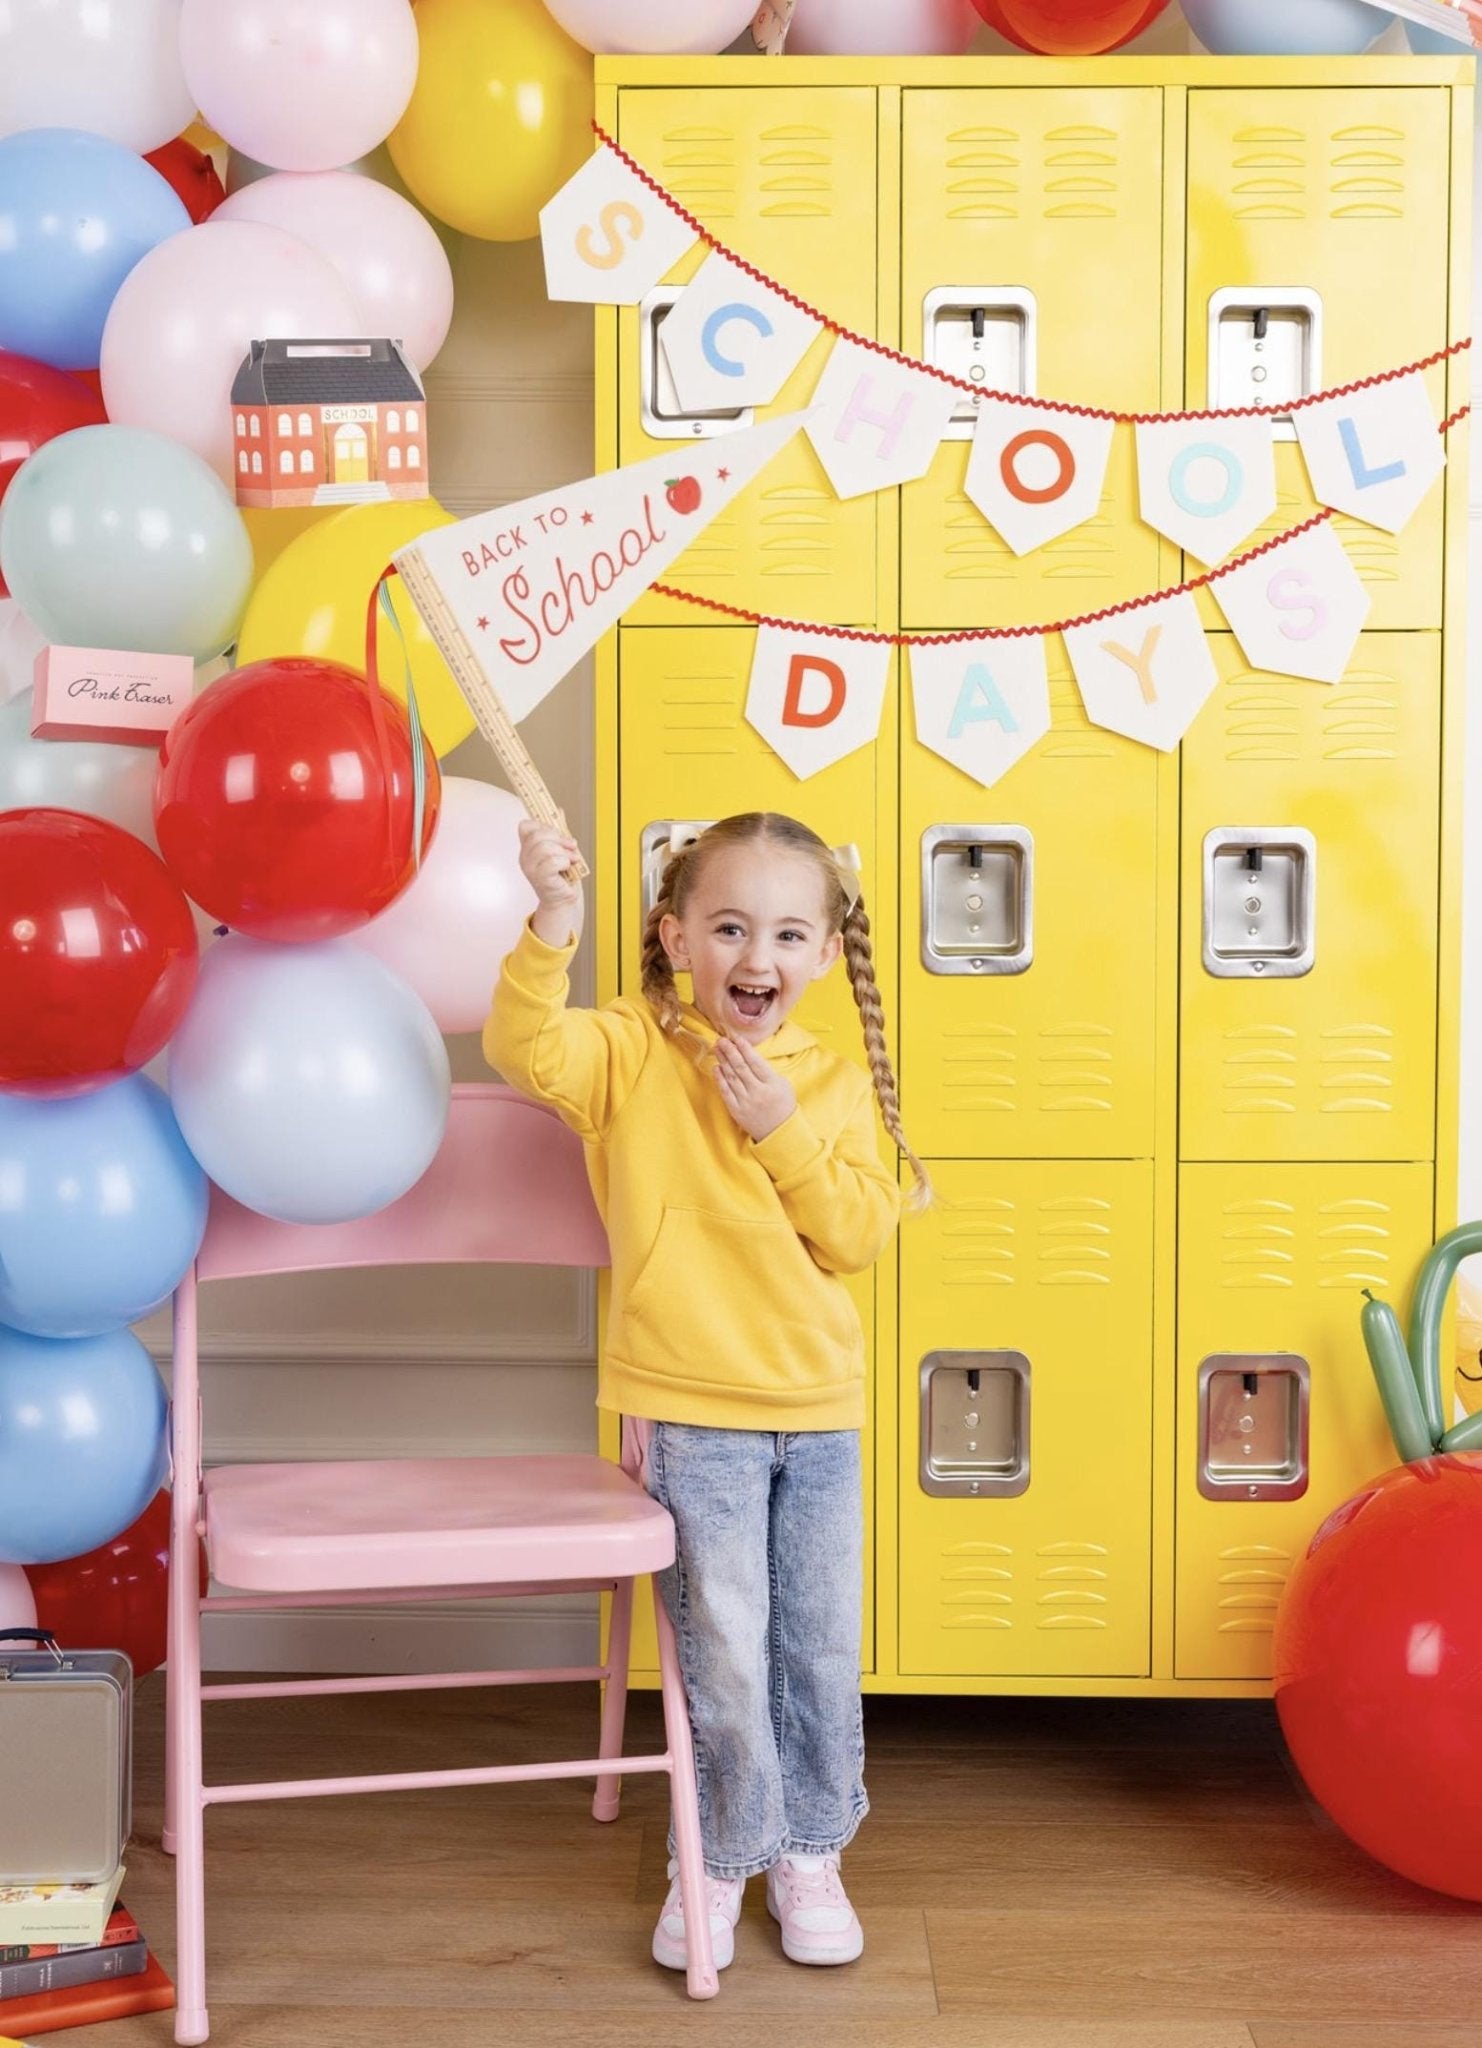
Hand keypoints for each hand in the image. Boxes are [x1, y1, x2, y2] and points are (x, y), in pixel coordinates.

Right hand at [517, 817, 584, 944]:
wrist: (563, 900)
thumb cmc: (561, 876)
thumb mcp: (560, 849)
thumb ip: (558, 831)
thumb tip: (559, 811)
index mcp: (527, 848)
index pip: (526, 826)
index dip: (543, 826)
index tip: (557, 835)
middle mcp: (525, 857)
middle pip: (538, 834)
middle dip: (559, 838)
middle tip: (571, 847)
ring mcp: (530, 869)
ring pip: (546, 847)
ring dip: (564, 852)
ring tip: (571, 860)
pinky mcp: (540, 879)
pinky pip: (553, 861)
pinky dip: (565, 862)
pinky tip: (567, 868)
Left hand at [713, 1034, 795, 1141]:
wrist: (779, 1131)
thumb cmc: (783, 1104)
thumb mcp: (782, 1084)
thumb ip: (767, 1071)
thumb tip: (748, 1055)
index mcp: (772, 1084)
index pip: (755, 1062)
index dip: (745, 1049)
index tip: (737, 1038)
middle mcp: (758, 1092)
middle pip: (741, 1067)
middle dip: (730, 1051)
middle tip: (722, 1039)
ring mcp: (746, 1102)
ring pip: (732, 1077)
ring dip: (723, 1061)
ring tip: (717, 1048)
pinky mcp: (737, 1111)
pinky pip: (726, 1092)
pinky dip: (720, 1079)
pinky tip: (716, 1067)